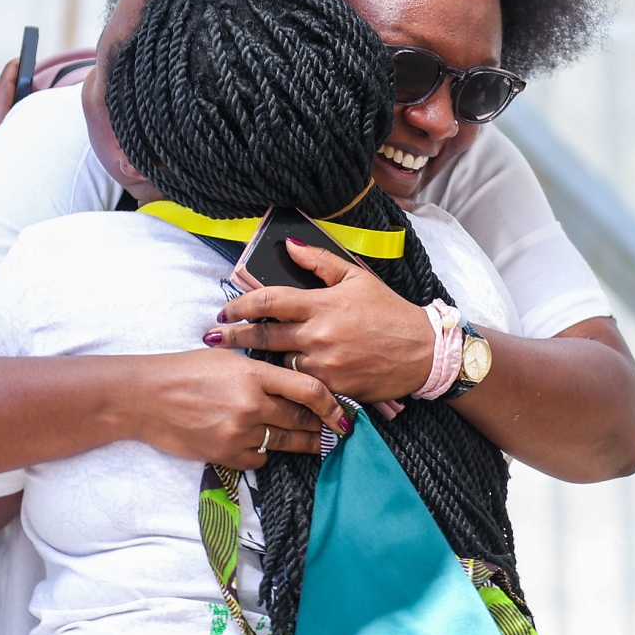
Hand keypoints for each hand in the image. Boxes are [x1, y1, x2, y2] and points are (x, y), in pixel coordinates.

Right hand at [131, 347, 353, 469]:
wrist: (145, 397)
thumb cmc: (185, 371)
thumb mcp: (227, 359)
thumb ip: (262, 371)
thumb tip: (294, 383)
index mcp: (254, 374)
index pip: (309, 390)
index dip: (333, 405)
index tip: (344, 414)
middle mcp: (251, 404)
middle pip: (301, 420)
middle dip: (322, 427)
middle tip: (336, 431)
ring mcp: (239, 432)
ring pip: (285, 443)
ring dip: (302, 444)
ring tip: (314, 443)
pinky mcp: (226, 454)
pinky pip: (260, 458)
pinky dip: (264, 452)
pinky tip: (261, 443)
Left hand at [204, 239, 434, 403]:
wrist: (422, 351)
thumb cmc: (389, 312)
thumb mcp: (357, 278)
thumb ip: (320, 262)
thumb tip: (289, 246)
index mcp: (321, 304)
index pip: (269, 301)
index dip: (241, 305)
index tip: (224, 311)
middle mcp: (318, 335)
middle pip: (264, 336)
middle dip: (233, 337)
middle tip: (211, 338)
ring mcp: (324, 364)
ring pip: (278, 363)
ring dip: (259, 360)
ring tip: (241, 359)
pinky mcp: (332, 388)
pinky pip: (300, 385)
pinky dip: (287, 381)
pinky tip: (273, 381)